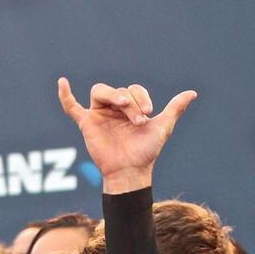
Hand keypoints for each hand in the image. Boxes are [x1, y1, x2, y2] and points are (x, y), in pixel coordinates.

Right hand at [58, 77, 196, 193]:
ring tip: (123, 107)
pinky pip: (71, 107)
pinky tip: (62, 82)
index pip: (133, 90)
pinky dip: (65, 95)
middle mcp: (113, 108)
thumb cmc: (146, 152)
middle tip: (139, 120)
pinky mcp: (86, 124)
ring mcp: (98, 115)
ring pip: (100, 91)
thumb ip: (174, 108)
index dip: (141, 97)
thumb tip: (192, 93)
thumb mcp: (162, 127)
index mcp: (129, 106)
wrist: (131, 171)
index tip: (148, 114)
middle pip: (118, 91)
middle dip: (131, 102)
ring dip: (113, 95)